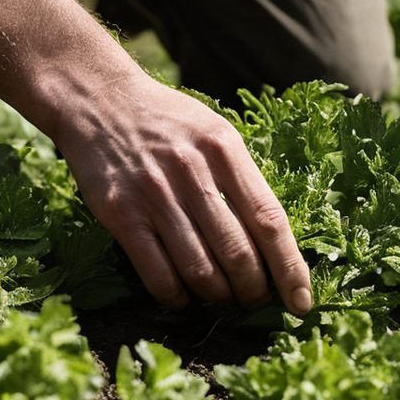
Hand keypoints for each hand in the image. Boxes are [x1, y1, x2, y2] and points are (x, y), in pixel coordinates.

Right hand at [52, 74, 311, 312]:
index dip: (290, 268)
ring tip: (223, 299)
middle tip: (255, 300)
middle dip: (254, 291)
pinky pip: (158, 274)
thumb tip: (275, 241)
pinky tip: (184, 298)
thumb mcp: (216, 133)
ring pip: (200, 271)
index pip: (270, 222)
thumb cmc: (168, 121)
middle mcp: (193, 172)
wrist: (98, 99)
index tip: (301, 300)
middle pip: (238, 254)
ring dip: (218, 297)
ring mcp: (155, 195)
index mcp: (225, 150)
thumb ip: (244, 179)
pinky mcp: (121, 214)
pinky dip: (177, 298)